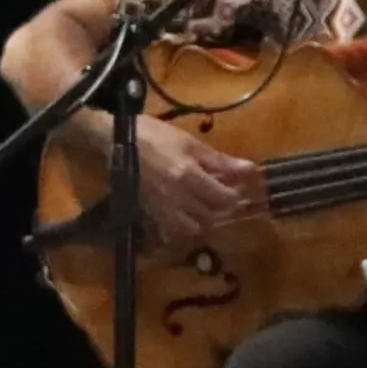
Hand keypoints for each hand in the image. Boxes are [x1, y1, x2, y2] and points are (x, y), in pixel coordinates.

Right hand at [126, 114, 261, 241]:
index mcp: (188, 176)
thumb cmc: (155, 135)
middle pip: (210, 217)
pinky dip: (182, 229)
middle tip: (224, 199)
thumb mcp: (190, 143)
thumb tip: (250, 169)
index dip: (234, 196)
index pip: (222, 198)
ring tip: (205, 210)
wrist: (117, 141)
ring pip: (191, 230)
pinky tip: (185, 217)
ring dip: (203, 223)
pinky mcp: (150, 212)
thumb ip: (220, 160)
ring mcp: (161, 208)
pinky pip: (171, 231)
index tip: (237, 189)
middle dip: (221, 211)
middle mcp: (176, 197)